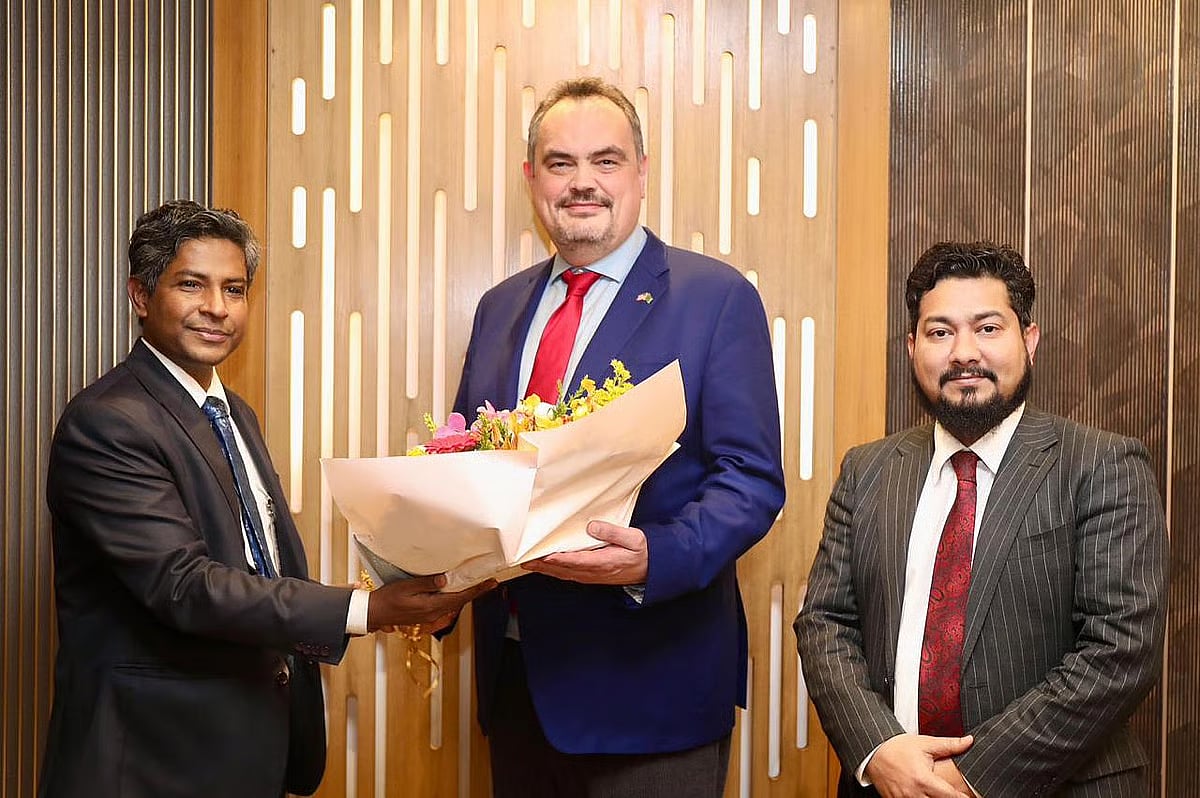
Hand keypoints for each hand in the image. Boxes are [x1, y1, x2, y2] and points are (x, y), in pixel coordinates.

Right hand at [366, 574, 495, 631]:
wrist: (375, 613)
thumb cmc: (388, 599)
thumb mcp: (407, 587)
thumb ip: (427, 583)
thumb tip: (445, 579)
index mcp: (431, 606)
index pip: (460, 597)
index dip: (477, 590)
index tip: (491, 583)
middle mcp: (434, 613)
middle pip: (460, 601)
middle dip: (476, 591)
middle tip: (490, 581)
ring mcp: (430, 615)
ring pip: (454, 603)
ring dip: (466, 594)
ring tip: (477, 583)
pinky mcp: (426, 615)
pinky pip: (446, 605)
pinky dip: (455, 597)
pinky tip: (456, 590)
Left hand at [521, 520, 647, 584]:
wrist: (654, 569)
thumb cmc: (644, 551)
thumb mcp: (633, 538)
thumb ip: (612, 532)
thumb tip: (591, 526)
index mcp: (604, 562)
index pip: (576, 561)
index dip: (557, 559)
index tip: (542, 555)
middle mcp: (596, 572)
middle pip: (564, 570)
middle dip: (544, 565)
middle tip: (525, 560)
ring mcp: (594, 576)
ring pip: (565, 574)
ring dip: (547, 570)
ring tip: (530, 564)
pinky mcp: (594, 576)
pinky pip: (571, 575)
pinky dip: (556, 572)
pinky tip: (549, 567)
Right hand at [864, 733, 973, 797]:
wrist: (873, 752)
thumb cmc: (899, 747)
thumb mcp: (925, 744)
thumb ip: (949, 745)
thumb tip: (969, 741)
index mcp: (924, 780)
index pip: (951, 797)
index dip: (962, 797)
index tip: (969, 795)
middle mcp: (914, 794)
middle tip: (951, 793)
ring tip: (936, 792)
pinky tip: (923, 794)